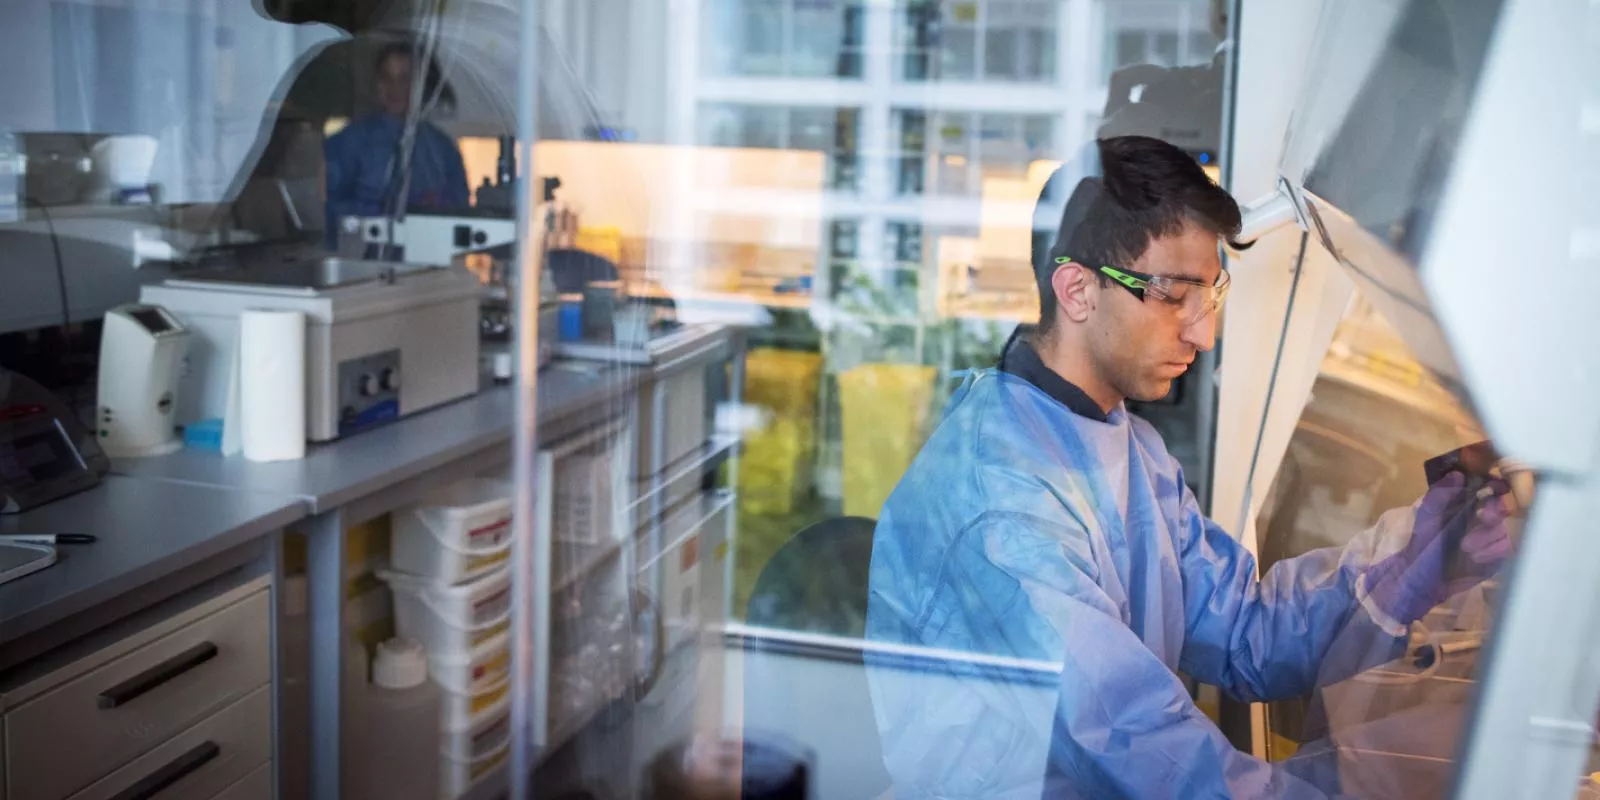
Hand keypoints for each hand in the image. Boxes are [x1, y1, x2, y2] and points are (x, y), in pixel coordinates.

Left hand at [1364, 471, 1513, 624]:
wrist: (1417, 575)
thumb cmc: (1420, 541)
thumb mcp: (1427, 515)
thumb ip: (1440, 494)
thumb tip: (1455, 473)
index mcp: (1466, 505)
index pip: (1489, 492)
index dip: (1492, 493)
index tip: (1483, 498)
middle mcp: (1481, 520)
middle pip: (1501, 511)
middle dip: (1493, 514)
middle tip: (1482, 518)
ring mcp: (1490, 540)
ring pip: (1503, 532)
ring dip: (1488, 537)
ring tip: (1466, 546)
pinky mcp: (1494, 559)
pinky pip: (1504, 552)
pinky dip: (1492, 552)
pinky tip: (1475, 556)